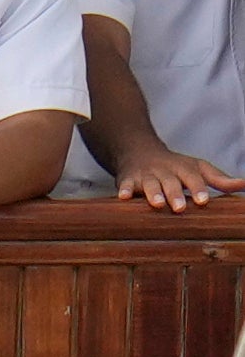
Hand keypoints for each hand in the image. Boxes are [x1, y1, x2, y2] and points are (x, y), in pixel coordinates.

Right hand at [116, 146, 244, 211]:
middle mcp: (164, 171)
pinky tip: (123, 197)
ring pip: (149, 184)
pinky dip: (123, 190)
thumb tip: (244, 185)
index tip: (203, 201)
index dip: (197, 189)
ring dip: (152, 193)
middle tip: (180, 208)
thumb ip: (219, 179)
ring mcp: (144, 175)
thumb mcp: (196, 168)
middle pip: (170, 182)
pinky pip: (124, 185)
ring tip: (157, 204)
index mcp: (183, 169)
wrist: (136, 149)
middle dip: (175, 194)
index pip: (192, 178)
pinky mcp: (127, 180)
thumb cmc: (173, 165)